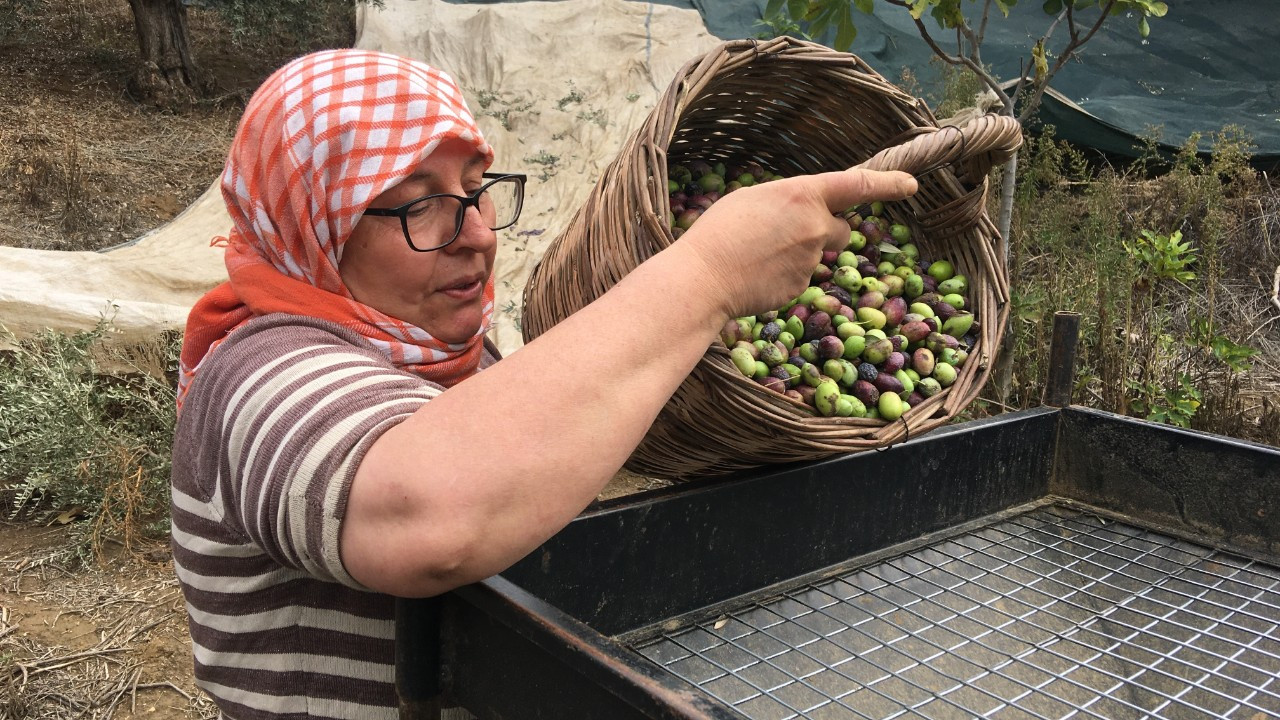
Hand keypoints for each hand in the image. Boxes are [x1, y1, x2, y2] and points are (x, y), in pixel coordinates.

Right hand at [675, 169, 917, 318]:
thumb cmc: (719, 232)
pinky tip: (757, 275)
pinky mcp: (802, 287)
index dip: (889, 184)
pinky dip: (785, 276)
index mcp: (803, 194)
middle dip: (824, 231)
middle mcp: (816, 226)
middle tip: (784, 235)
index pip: (858, 185)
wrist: (704, 279)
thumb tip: (802, 212)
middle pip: (841, 228)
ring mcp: (812, 260)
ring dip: (799, 254)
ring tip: (759, 256)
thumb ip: (788, 202)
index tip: (910, 185)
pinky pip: (801, 277)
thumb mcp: (753, 199)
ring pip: (817, 255)